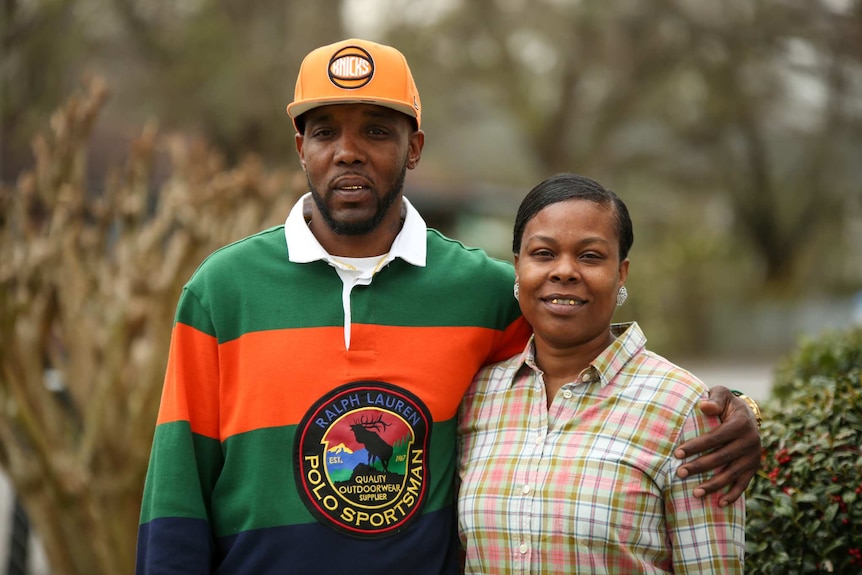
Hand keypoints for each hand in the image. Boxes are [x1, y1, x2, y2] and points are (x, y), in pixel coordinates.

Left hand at [674, 386, 761, 505]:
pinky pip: (744, 484)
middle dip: (699, 467)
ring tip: (694, 493)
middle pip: (721, 458)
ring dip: (713, 485)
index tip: (676, 454)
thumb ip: (714, 399)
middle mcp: (751, 442)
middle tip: (680, 473)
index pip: (715, 438)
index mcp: (741, 424)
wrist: (748, 415)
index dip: (696, 446)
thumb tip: (704, 406)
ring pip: (731, 474)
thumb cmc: (726, 404)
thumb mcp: (722, 394)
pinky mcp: (754, 468)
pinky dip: (733, 495)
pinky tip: (719, 504)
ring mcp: (753, 457)